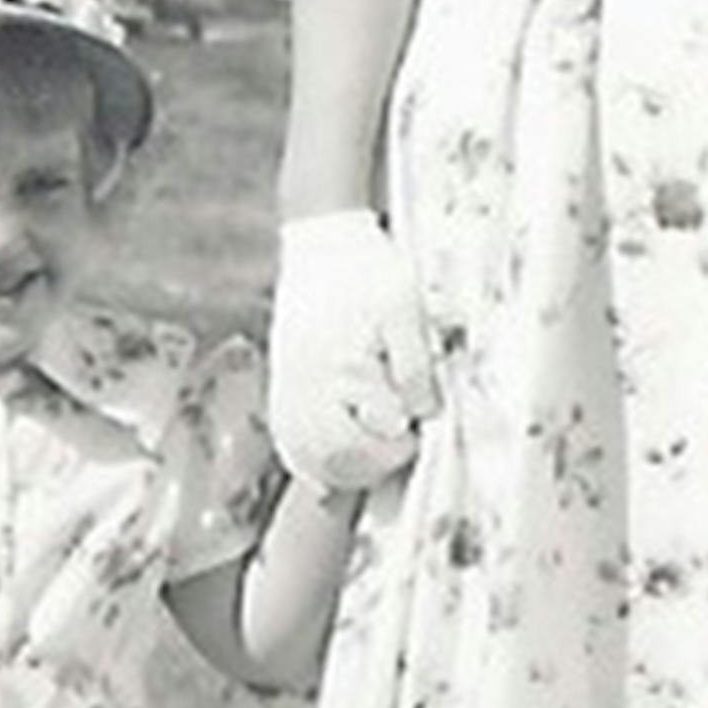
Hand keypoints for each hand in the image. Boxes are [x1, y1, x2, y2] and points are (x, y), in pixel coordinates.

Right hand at [269, 210, 435, 490]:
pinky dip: (309, 458)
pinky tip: (331, 463)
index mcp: (337, 368)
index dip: (395, 449)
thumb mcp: (405, 310)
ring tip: (373, 457)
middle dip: (370, 465)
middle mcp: (305, 383)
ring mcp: (289, 384)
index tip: (416, 436)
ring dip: (340, 469)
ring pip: (304, 454)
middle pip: (331, 458)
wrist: (323, 238)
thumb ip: (414, 366)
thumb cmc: (368, 269)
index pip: (362, 439)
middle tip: (401, 448)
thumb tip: (422, 413)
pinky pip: (288, 435)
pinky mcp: (284, 380)